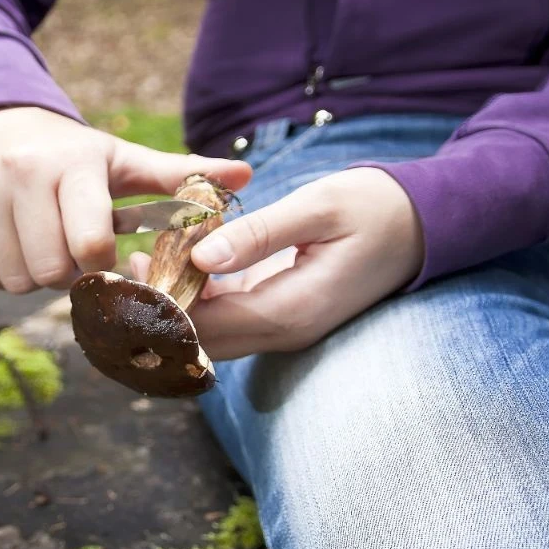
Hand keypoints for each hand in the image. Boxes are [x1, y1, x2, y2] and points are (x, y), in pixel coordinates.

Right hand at [0, 106, 252, 292]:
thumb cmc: (73, 153)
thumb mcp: (124, 159)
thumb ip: (181, 175)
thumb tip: (246, 176)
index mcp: (71, 165)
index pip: (89, 242)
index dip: (104, 265)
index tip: (109, 257)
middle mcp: (20, 175)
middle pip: (50, 270)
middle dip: (70, 276)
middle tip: (78, 256)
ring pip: (17, 278)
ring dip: (39, 277)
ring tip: (50, 248)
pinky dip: (9, 274)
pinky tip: (22, 246)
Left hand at [128, 167, 423, 356]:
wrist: (424, 224)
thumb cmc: (373, 208)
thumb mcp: (316, 208)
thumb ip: (257, 235)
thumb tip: (200, 259)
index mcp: (290, 311)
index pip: (207, 326)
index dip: (161, 306)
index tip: (130, 271)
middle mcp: (284, 332)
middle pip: (202, 341)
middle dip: (159, 311)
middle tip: (124, 266)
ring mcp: (284, 327)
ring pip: (212, 334)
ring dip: (175, 306)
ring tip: (140, 260)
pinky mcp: (282, 313)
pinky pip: (229, 317)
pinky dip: (198, 298)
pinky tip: (176, 263)